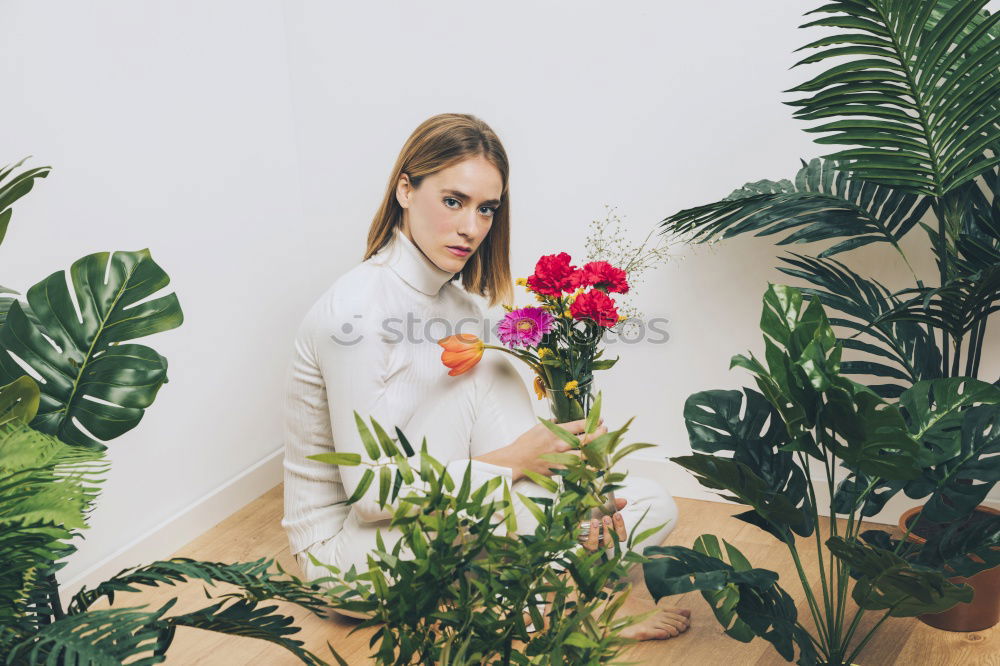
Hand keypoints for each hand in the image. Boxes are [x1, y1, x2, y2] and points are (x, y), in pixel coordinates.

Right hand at [474, 417, 606, 481]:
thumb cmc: (525, 444)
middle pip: (587, 440)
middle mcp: (562, 445)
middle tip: (605, 430)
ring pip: (586, 456)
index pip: (580, 425)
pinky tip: (595, 465)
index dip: (593, 422)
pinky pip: (579, 469)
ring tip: (604, 448)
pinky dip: (588, 467)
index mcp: (556, 432)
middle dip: (599, 434)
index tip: (600, 420)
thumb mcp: (539, 427)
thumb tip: (563, 421)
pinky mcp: (561, 471)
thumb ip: (554, 424)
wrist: (516, 462)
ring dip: (598, 452)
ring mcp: (562, 459)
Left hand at [581, 498, 627, 550]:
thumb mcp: (603, 508)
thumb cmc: (591, 515)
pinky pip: (589, 544)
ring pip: (600, 546)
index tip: (617, 514)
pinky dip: (590, 535)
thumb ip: (614, 505)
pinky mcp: (583, 544)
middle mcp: (603, 542)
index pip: (621, 536)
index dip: (621, 527)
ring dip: (598, 534)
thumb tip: (623, 501)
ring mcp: (593, 544)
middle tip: (606, 518)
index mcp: (610, 534)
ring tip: (595, 521)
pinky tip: (588, 524)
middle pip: (612, 543)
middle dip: (610, 529)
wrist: (575, 518)